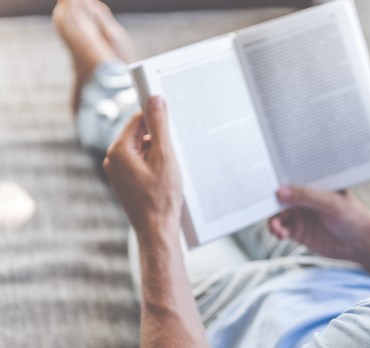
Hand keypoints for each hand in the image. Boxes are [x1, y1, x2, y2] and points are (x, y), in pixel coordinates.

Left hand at [103, 96, 182, 241]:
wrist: (157, 229)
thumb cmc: (161, 197)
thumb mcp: (165, 156)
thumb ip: (160, 125)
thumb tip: (155, 99)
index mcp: (118, 151)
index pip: (136, 120)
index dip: (155, 116)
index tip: (171, 115)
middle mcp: (113, 159)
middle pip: (138, 133)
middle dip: (158, 137)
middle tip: (174, 148)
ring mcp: (118, 171)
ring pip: (141, 148)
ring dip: (157, 151)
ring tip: (170, 167)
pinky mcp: (126, 181)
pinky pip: (140, 161)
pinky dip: (154, 162)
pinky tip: (166, 175)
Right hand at [268, 186, 369, 261]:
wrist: (362, 244)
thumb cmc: (354, 216)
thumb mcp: (331, 203)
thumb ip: (306, 197)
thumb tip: (280, 192)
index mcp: (312, 183)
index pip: (290, 176)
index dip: (276, 177)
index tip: (263, 180)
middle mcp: (303, 197)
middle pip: (279, 195)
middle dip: (268, 200)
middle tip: (259, 204)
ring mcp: (300, 214)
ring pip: (276, 214)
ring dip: (272, 219)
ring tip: (276, 227)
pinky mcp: (298, 231)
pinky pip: (281, 229)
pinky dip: (277, 230)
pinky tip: (280, 234)